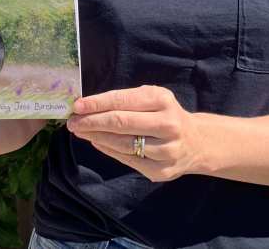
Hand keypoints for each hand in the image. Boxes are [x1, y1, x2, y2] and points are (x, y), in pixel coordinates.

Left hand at [66, 85, 201, 181]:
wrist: (196, 143)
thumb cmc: (165, 114)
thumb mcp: (152, 98)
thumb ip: (125, 100)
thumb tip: (87, 106)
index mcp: (162, 100)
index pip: (122, 101)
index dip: (97, 103)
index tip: (76, 106)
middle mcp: (167, 124)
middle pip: (120, 123)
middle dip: (91, 122)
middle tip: (72, 122)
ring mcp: (166, 150)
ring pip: (122, 144)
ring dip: (96, 137)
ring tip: (80, 131)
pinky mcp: (161, 170)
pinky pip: (127, 160)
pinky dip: (108, 150)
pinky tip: (97, 143)